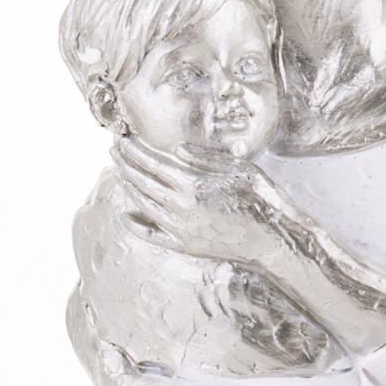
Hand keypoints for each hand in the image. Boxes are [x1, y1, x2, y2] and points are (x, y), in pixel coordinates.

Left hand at [113, 137, 285, 264]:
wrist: (271, 239)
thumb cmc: (260, 199)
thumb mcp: (238, 169)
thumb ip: (205, 159)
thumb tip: (178, 149)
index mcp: (193, 183)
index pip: (154, 162)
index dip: (136, 150)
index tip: (124, 139)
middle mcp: (181, 206)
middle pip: (143, 181)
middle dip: (126, 163)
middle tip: (114, 150)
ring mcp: (180, 228)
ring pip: (144, 204)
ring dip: (129, 186)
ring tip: (120, 171)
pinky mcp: (183, 246)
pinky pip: (151, 234)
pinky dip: (135, 225)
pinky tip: (124, 215)